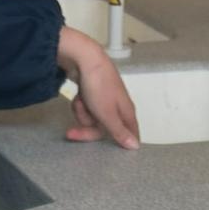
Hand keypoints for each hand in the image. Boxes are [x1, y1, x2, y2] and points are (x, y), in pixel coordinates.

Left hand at [57, 28, 139, 148]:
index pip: (131, 133)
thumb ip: (120, 132)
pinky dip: (80, 104)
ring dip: (82, 114)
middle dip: (87, 129)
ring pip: (92, 119)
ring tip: (80, 102)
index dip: (120, 143)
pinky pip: (86, 108)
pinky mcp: (94, 93)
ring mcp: (104, 99)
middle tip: (72, 132)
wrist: (84, 58)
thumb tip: (135, 146)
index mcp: (126, 112)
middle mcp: (117, 106)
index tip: (108, 150)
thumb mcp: (108, 114)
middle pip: (103, 130)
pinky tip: (78, 95)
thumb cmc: (99, 85)